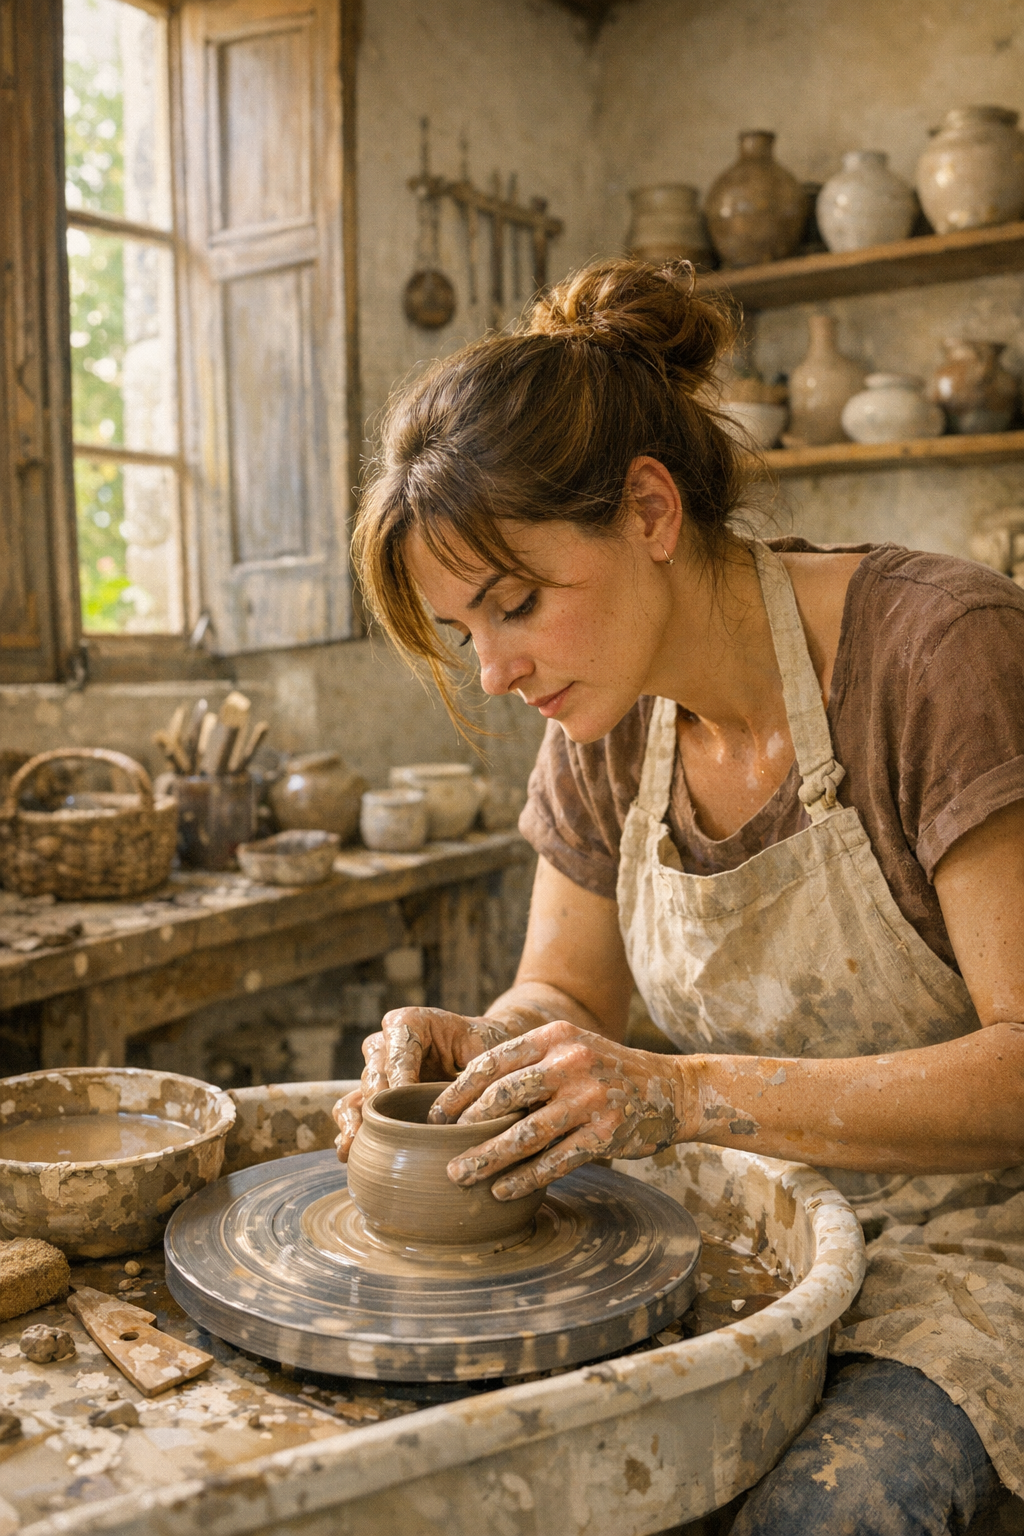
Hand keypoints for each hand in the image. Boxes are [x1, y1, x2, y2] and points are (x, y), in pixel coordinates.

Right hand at [332, 1007, 511, 1160]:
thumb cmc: (483, 1049)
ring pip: (357, 1094)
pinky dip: (349, 1130)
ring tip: (353, 1145)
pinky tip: (350, 1151)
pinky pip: (352, 1111)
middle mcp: (385, 1044)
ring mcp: (376, 1072)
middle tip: (381, 1128)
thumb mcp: (482, 1051)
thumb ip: (471, 1071)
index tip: (405, 1096)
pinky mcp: (372, 1097)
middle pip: (374, 1074)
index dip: (400, 1075)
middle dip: (375, 1102)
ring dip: (353, 1121)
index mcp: (409, 1023)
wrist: (478, 1055)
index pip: (399, 1050)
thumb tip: (462, 1110)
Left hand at [428, 1021, 690, 1199]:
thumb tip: (467, 1097)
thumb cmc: (605, 1072)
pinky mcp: (605, 1134)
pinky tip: (502, 1191)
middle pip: (503, 1097)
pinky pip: (555, 1162)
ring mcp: (590, 1099)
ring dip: (487, 1158)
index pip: (493, 1062)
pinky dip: (524, 1179)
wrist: (671, 1089)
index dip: (458, 1091)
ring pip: (525, 1134)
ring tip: (459, 1175)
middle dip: (465, 1126)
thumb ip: (529, 1065)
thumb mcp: (569, 1050)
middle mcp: (571, 1063)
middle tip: (438, 1149)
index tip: (433, 1115)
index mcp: (554, 1038)